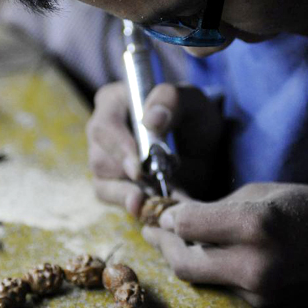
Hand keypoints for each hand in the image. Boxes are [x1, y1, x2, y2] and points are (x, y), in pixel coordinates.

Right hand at [86, 81, 223, 214]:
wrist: (207, 150)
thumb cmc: (194, 117)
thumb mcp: (192, 100)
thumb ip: (171, 99)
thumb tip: (151, 120)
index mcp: (114, 103)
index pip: (103, 127)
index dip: (118, 148)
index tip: (138, 168)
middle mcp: (103, 133)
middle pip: (99, 158)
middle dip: (124, 175)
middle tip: (149, 185)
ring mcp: (107, 162)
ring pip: (103, 183)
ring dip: (127, 194)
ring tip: (151, 201)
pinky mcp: (116, 186)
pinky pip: (115, 200)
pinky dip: (133, 205)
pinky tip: (151, 208)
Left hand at [142, 182, 307, 307]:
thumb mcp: (265, 193)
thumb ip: (219, 207)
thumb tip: (180, 212)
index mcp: (256, 226)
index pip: (188, 224)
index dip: (170, 215)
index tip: (166, 209)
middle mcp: (253, 266)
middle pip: (183, 263)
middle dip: (163, 245)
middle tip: (153, 230)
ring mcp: (258, 296)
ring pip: (199, 281)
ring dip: (182, 260)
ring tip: (174, 241)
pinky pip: (221, 292)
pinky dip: (208, 274)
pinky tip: (205, 257)